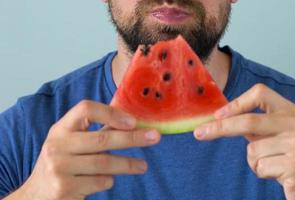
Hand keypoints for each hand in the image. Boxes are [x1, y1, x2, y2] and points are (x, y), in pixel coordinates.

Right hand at [6, 100, 160, 199]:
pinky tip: (108, 179)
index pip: (85, 109)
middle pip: (102, 138)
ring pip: (104, 163)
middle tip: (155, 137)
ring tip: (142, 166)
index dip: (111, 113)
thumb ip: (95, 131)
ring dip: (128, 164)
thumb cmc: (62, 163)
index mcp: (60, 129)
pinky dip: (109, 180)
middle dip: (133, 138)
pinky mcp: (65, 188)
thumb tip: (131, 119)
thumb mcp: (71, 143)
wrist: (36, 196)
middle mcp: (57, 146)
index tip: (133, 121)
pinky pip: (99, 182)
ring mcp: (59, 168)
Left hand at [194, 84, 294, 199]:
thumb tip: (219, 117)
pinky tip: (278, 174)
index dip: (235, 102)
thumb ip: (255, 125)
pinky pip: (260, 167)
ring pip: (252, 151)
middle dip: (219, 128)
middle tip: (199, 133)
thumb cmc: (291, 159)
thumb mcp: (276, 135)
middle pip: (248, 120)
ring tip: (273, 165)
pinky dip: (262, 173)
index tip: (217, 114)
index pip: (260, 93)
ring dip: (254, 162)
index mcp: (290, 112)